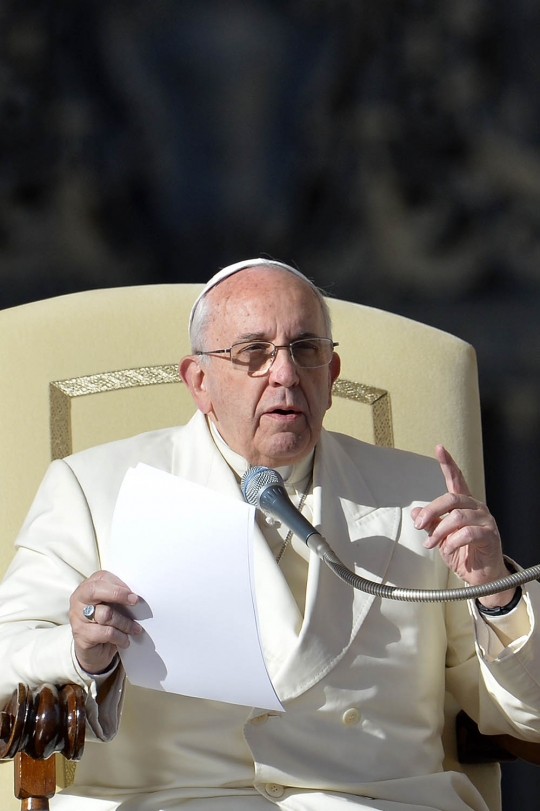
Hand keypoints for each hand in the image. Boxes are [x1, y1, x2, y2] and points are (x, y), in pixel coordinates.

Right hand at [69, 570, 141, 673]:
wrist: (94, 651)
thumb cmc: (106, 623)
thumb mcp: (111, 606)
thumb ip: (118, 597)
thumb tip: (134, 595)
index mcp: (86, 587)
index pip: (101, 577)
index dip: (119, 584)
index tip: (133, 594)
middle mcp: (78, 600)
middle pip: (95, 590)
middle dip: (118, 594)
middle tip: (135, 601)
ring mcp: (77, 618)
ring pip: (106, 614)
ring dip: (125, 622)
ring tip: (135, 629)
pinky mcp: (81, 635)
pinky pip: (106, 633)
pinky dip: (120, 637)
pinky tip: (125, 640)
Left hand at [411, 445, 514, 607]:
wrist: (480, 577)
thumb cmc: (462, 553)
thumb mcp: (439, 537)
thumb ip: (430, 523)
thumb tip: (415, 512)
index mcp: (464, 504)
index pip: (456, 479)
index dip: (448, 463)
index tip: (439, 448)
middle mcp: (476, 507)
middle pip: (451, 498)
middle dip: (431, 510)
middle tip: (419, 524)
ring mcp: (485, 520)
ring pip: (457, 517)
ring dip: (439, 532)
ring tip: (432, 544)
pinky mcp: (490, 535)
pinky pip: (468, 533)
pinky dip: (452, 542)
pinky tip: (447, 549)